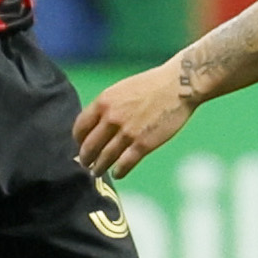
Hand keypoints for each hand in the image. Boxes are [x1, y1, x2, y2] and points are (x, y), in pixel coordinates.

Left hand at [72, 62, 192, 179]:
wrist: (178, 85)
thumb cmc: (151, 85)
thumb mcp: (121, 89)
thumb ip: (107, 106)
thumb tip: (97, 125)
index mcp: (103, 102)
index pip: (80, 128)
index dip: (78, 140)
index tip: (81, 145)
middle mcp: (111, 118)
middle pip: (89, 147)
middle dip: (85, 158)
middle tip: (85, 163)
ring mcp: (127, 133)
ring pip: (105, 158)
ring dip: (99, 168)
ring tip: (97, 172)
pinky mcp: (143, 144)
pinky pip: (124, 164)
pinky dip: (118, 171)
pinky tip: (117, 173)